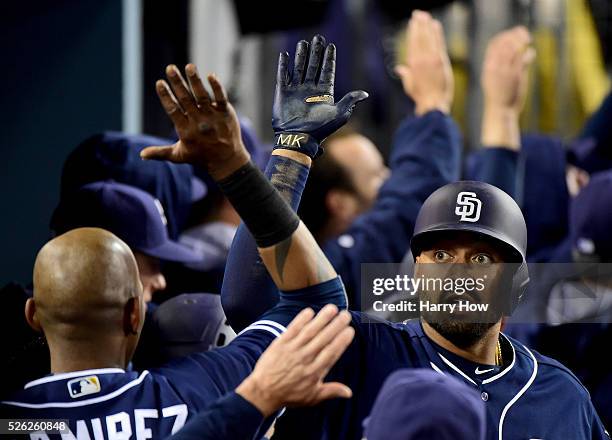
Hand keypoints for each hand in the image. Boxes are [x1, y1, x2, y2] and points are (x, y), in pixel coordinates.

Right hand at [140, 64, 248, 179]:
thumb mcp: (179, 155)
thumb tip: (141, 155)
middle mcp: (199, 122)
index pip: (173, 110)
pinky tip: (211, 75)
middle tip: (170, 68)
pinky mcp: (226, 113)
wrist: (226, 160)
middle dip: (177, 83)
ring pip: (203, 96)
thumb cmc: (200, 156)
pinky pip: (221, 98)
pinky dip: (217, 87)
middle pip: (186, 99)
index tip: (159, 82)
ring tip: (189, 67)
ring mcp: (213, 117)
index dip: (166, 96)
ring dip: (195, 81)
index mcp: (185, 130)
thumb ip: (160, 152)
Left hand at [236, 305, 354, 416]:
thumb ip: (331, 391)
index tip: (350, 330)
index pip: (331, 353)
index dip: (341, 341)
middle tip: (345, 315)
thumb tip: (349, 392)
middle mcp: (305, 358)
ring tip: (332, 308)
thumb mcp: (311, 397)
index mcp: (314, 372)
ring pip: (310, 331)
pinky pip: (292, 329)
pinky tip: (310, 311)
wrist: (263, 392)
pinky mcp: (281, 343)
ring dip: (321, 319)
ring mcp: (292, 349)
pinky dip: (301, 320)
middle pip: (323, 339)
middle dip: (335, 326)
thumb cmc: (288, 395)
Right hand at [272, 34, 367, 157]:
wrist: (298, 138)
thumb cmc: (320, 129)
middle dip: (316, 52)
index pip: (327, 71)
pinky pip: (283, 76)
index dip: (329, 59)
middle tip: (318, 38)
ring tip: (304, 43)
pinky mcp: (283, 93)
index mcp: (324, 93)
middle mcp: (310, 90)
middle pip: (313, 66)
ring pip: (299, 68)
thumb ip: (350, 101)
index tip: (331, 46)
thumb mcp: (340, 115)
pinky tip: (285, 55)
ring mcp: (296, 91)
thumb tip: (365, 94)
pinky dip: (283, 65)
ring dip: (301, 55)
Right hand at [394, 10, 452, 114]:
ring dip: (427, 25)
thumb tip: (399, 69)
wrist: (433, 103)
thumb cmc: (421, 97)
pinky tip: (435, 24)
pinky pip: (438, 43)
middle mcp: (420, 59)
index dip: (412, 31)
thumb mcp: (409, 86)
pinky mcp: (441, 61)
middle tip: (418, 13)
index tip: (413, 22)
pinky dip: (437, 33)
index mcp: (412, 64)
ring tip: (425, 15)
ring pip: (428, 38)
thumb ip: (405, 74)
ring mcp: (431, 59)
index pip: (412, 43)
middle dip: (419, 24)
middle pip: (419, 37)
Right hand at [481, 27, 534, 148]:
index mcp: (487, 67)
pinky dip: (529, 54)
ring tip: (529, 42)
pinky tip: (531, 54)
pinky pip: (523, 58)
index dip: (503, 36)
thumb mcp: (492, 80)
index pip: (493, 45)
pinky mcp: (516, 76)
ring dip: (523, 42)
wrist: (500, 112)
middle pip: (504, 42)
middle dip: (515, 35)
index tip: (512, 35)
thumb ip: (498, 67)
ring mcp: (505, 71)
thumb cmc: (498, 98)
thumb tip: (508, 56)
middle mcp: (495, 67)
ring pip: (514, 48)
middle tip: (525, 36)